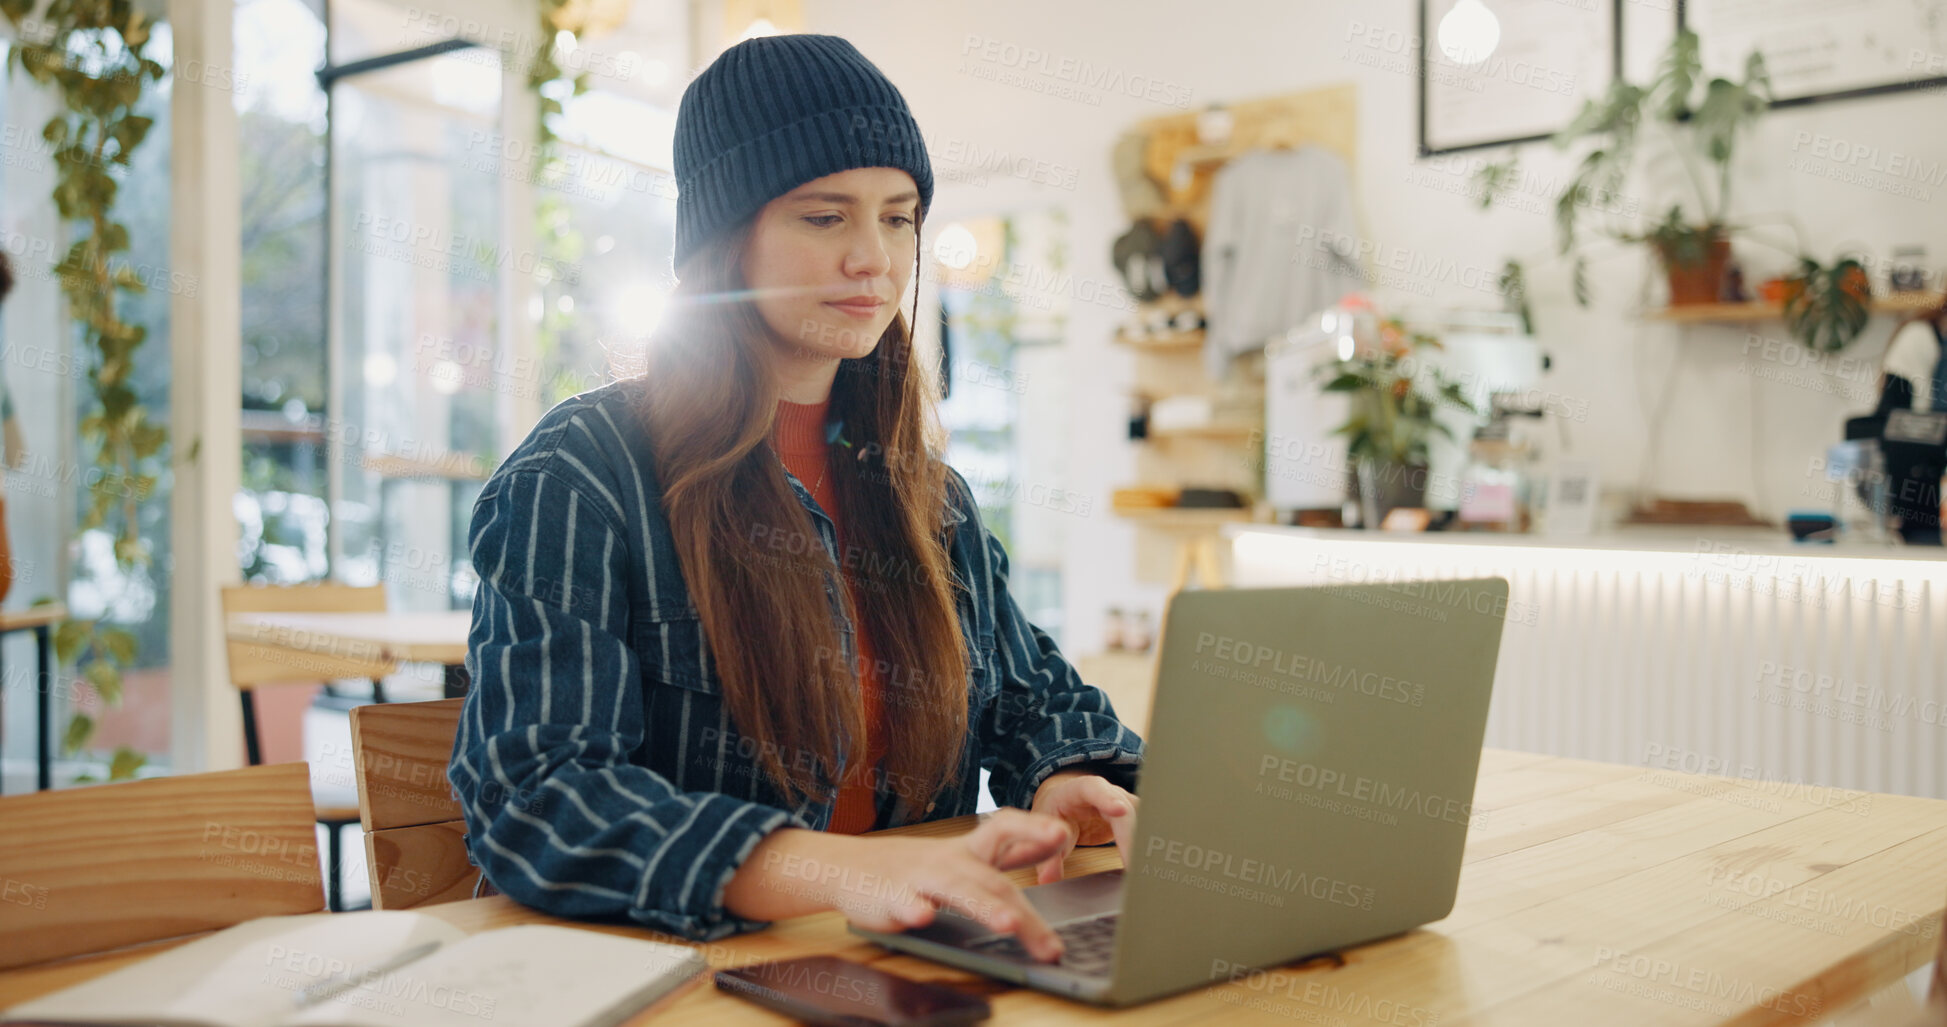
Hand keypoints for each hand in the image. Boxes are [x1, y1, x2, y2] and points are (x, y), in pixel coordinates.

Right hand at [746, 811, 1074, 961]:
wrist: (848, 866)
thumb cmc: (916, 867)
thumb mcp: (965, 856)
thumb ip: (1010, 852)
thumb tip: (1059, 840)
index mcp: (968, 851)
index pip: (1005, 827)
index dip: (1033, 828)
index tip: (1062, 834)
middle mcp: (949, 861)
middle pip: (993, 882)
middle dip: (1026, 914)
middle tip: (1051, 946)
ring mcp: (920, 878)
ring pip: (957, 890)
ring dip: (983, 907)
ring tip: (1007, 924)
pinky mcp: (891, 898)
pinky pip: (904, 903)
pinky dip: (914, 910)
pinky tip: (922, 917)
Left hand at [1028, 770, 1138, 884]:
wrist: (1066, 801)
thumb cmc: (1055, 811)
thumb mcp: (1043, 830)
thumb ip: (1047, 855)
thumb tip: (1049, 878)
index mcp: (1078, 790)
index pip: (1094, 788)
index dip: (1107, 798)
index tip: (1119, 810)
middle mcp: (1106, 793)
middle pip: (1126, 809)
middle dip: (1132, 836)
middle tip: (1133, 866)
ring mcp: (1124, 803)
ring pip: (1143, 818)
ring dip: (1144, 844)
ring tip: (1145, 871)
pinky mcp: (1134, 818)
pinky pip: (1145, 830)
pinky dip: (1147, 849)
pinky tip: (1149, 869)